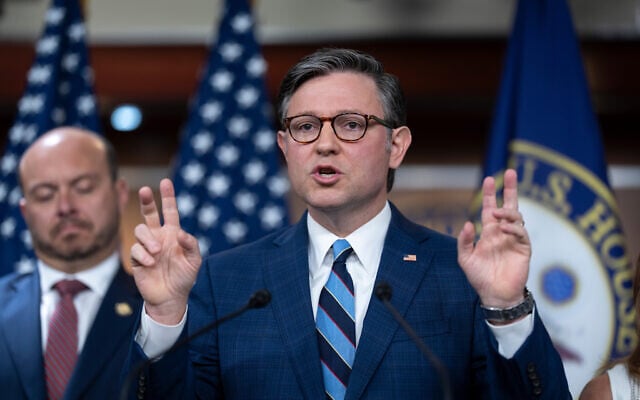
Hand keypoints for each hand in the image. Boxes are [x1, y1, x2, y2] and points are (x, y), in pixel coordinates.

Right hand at [130, 178, 201, 323]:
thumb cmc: (184, 277)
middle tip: (146, 190)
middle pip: (149, 214)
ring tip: (157, 251)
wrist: (171, 297)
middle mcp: (158, 237)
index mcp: (173, 234)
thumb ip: (191, 244)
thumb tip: (179, 232)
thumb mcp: (194, 260)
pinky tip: (152, 263)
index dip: (168, 197)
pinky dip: (144, 255)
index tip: (165, 182)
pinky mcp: (137, 259)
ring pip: (140, 230)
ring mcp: (147, 247)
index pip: (170, 211)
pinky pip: (136, 250)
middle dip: (147, 201)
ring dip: (148, 239)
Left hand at [457, 169, 529, 307]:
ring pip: (516, 217)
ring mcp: (514, 239)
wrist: (494, 295)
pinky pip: (521, 233)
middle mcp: (503, 232)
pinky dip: (514, 228)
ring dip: (507, 211)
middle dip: (509, 189)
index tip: (489, 179)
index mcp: (489, 232)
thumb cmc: (479, 277)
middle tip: (510, 172)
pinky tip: (504, 228)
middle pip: (509, 205)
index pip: (490, 207)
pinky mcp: (524, 248)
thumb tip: (468, 222)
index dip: (490, 194)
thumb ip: (464, 241)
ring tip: (497, 212)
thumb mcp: (465, 258)